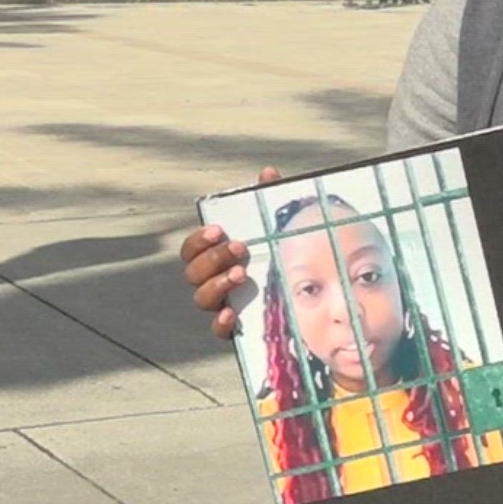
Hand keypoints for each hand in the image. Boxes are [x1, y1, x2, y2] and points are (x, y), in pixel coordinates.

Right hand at [181, 167, 279, 338]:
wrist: (311, 304)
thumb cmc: (282, 258)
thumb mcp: (277, 230)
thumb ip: (269, 201)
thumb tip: (268, 172)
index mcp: (216, 259)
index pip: (191, 250)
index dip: (199, 240)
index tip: (219, 229)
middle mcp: (213, 283)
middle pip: (193, 273)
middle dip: (212, 259)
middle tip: (239, 248)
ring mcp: (221, 307)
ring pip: (201, 299)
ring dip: (217, 284)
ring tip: (241, 274)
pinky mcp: (236, 331)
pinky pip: (217, 331)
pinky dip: (221, 323)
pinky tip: (232, 313)